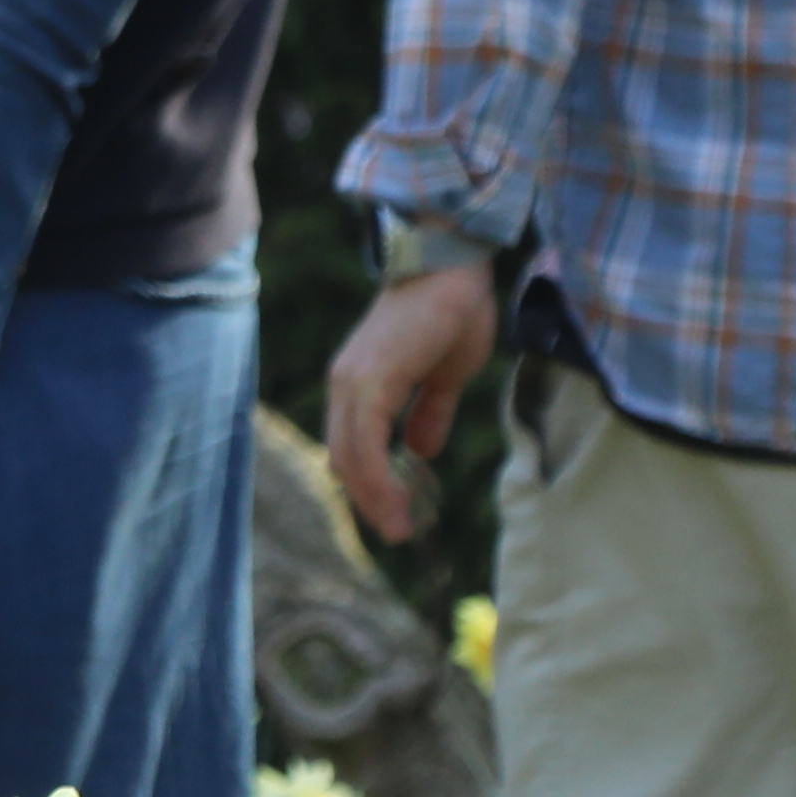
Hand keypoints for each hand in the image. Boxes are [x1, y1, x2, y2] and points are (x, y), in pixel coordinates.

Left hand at [322, 259, 498, 544]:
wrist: (452, 264)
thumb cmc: (451, 311)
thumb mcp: (445, 375)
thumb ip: (429, 411)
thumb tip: (421, 451)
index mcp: (359, 384)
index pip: (350, 446)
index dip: (370, 485)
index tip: (396, 516)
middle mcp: (345, 384)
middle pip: (343, 458)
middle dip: (369, 500)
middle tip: (397, 531)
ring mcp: (353, 381)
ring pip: (349, 456)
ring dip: (373, 497)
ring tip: (400, 527)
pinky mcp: (370, 380)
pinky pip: (364, 442)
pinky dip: (378, 477)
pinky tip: (399, 500)